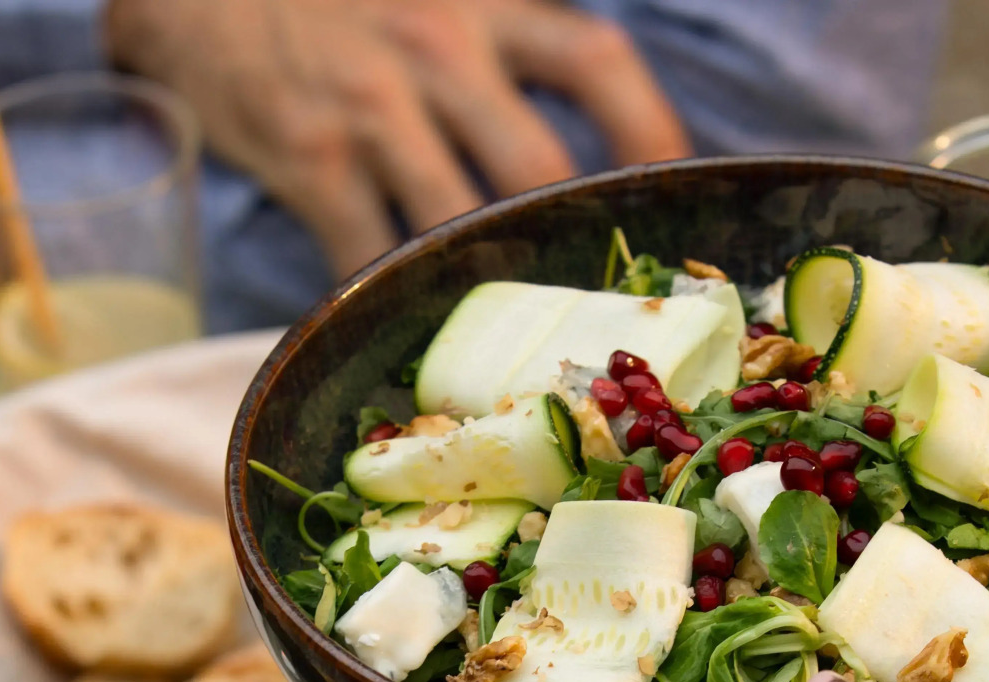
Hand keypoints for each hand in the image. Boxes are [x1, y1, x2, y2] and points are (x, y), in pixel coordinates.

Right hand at [106, 0, 688, 275]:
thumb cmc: (347, 0)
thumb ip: (513, 43)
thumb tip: (597, 135)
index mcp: (490, 6)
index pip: (595, 64)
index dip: (651, 131)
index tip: (681, 190)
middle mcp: (440, 50)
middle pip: (535, 165)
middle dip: (574, 240)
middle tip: (608, 302)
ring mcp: (373, 107)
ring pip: (455, 221)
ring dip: (490, 285)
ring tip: (523, 341)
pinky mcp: (308, 154)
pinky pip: (362, 251)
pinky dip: (387, 299)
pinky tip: (407, 329)